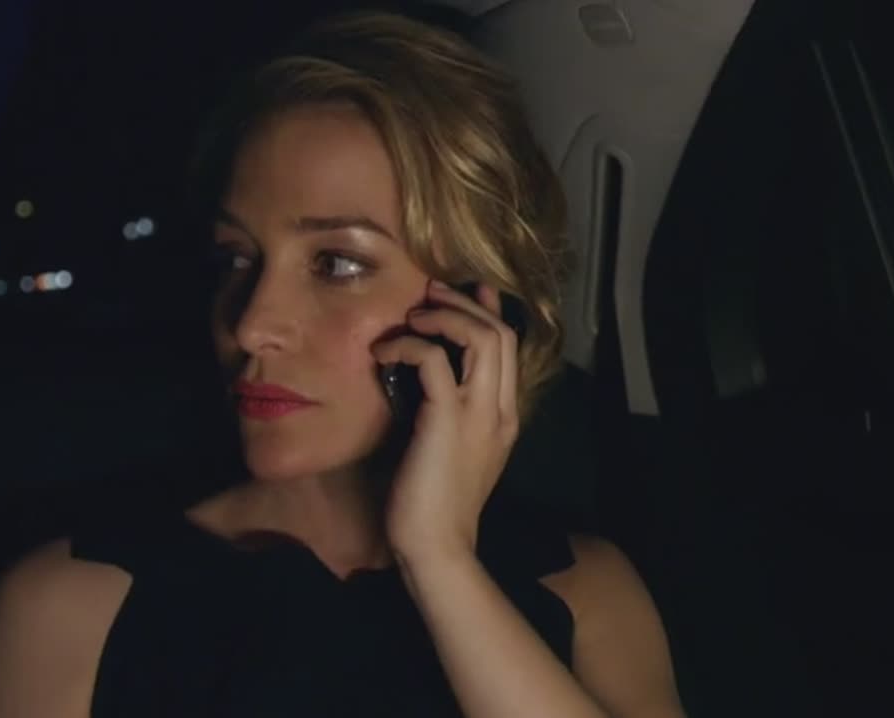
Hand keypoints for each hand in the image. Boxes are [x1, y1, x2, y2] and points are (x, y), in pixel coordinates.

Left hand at [371, 280, 520, 563]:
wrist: (438, 547)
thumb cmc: (435, 504)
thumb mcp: (451, 449)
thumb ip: (450, 411)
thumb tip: (429, 375)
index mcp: (505, 416)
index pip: (509, 347)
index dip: (486, 310)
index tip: (460, 293)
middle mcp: (500, 409)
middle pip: (500, 332)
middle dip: (463, 304)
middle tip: (428, 296)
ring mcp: (479, 414)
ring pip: (481, 337)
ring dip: (443, 317)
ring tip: (412, 319)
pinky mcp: (446, 420)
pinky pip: (433, 359)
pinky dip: (408, 345)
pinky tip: (384, 354)